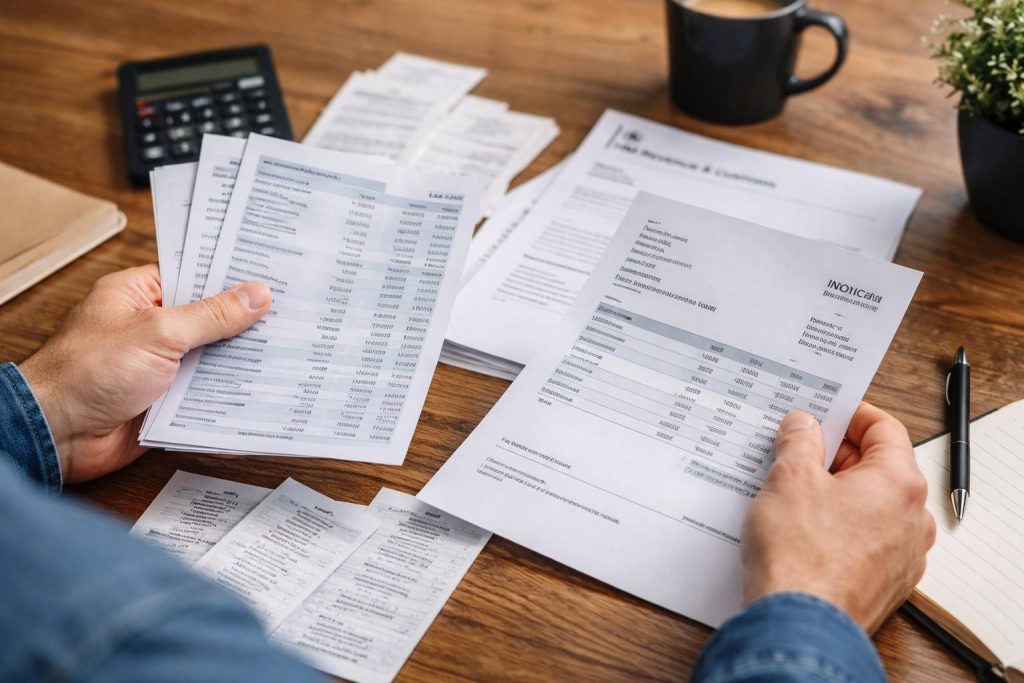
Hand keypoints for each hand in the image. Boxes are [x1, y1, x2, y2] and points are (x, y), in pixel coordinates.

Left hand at [19, 265, 271, 483]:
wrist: (56, 434)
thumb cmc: (87, 372)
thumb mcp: (158, 332)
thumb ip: (211, 316)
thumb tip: (255, 295)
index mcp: (138, 295)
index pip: (195, 276)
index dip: (232, 277)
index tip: (274, 275)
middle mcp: (150, 328)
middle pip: (209, 321)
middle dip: (246, 324)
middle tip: (293, 317)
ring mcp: (158, 366)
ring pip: (212, 360)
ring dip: (241, 364)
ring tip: (289, 354)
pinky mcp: (165, 402)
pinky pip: (206, 396)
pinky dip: (229, 399)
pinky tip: (262, 396)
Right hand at [741, 403, 935, 632]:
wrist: (798, 624)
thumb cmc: (800, 555)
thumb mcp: (789, 479)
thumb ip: (799, 442)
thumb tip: (803, 426)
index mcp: (899, 483)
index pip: (884, 428)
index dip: (849, 415)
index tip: (822, 413)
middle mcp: (912, 519)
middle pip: (878, 467)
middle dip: (835, 454)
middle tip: (795, 450)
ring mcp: (902, 556)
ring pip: (870, 506)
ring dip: (835, 492)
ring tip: (791, 491)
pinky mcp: (884, 583)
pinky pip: (864, 540)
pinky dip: (838, 526)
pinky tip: (800, 528)